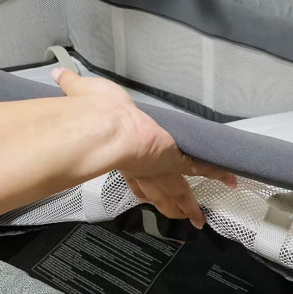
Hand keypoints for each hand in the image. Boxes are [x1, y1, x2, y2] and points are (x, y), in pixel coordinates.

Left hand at [53, 68, 236, 227]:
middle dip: (167, 204)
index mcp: (124, 154)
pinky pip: (203, 168)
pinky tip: (231, 181)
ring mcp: (161, 166)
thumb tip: (62, 74)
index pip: (135, 177)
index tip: (144, 192)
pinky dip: (218, 173)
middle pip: (159, 191)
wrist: (106, 128)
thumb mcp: (82, 92)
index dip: (141, 186)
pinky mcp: (179, 160)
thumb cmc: (93, 112)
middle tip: (178, 216)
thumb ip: (72, 84)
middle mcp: (143, 165)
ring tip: (198, 219)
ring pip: (178, 190)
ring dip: (187, 204)